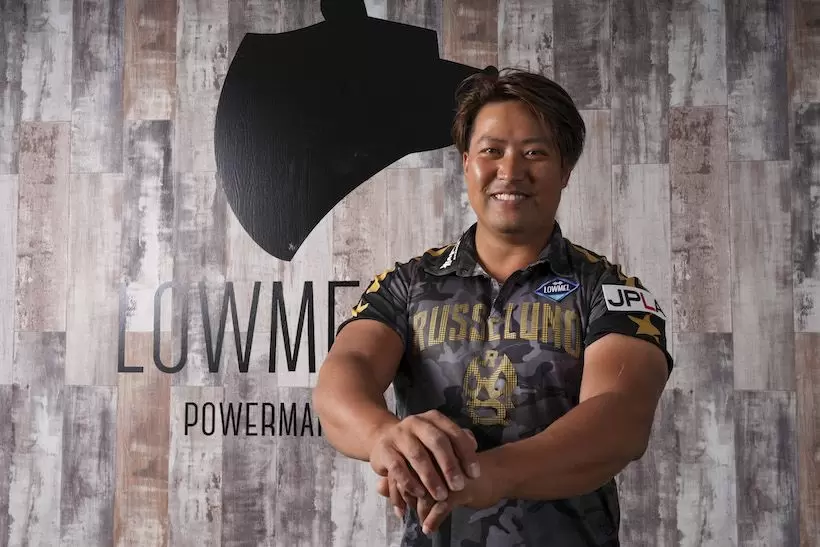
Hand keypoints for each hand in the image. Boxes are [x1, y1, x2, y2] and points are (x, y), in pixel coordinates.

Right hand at [368, 410, 479, 503]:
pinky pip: (398, 467)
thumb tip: (473, 444)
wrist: (382, 440)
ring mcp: (398, 434)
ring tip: (441, 496)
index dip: (466, 454)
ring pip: (417, 455)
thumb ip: (455, 441)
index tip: (474, 474)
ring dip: (431, 478)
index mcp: (433, 418)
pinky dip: (410, 482)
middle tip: (459, 486)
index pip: (453, 433)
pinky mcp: (384, 450)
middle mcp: (415, 422)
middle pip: (436, 441)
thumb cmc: (418, 443)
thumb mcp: (437, 438)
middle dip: (450, 465)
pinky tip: (420, 494)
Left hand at [377, 457, 502, 534]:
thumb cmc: (457, 472)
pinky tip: (427, 527)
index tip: (400, 500)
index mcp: (425, 450)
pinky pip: (441, 506)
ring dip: (419, 509)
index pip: (402, 467)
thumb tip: (378, 487)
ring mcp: (446, 473)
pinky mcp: (459, 488)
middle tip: (404, 510)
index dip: (397, 487)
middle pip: (411, 480)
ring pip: (424, 493)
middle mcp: (434, 458)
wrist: (492, 473)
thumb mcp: (430, 473)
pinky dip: (433, 518)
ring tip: (416, 518)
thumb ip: (404, 478)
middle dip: (406, 497)